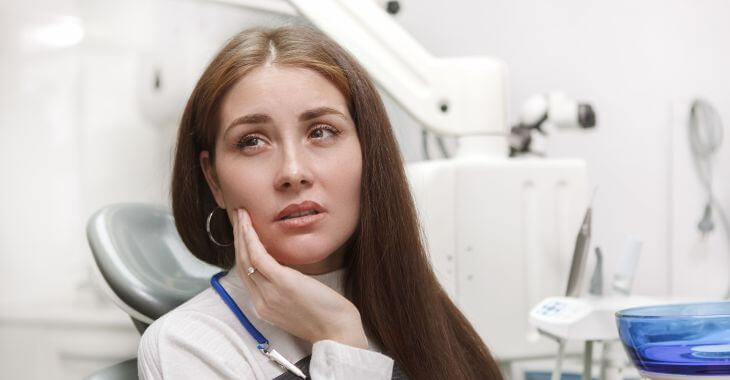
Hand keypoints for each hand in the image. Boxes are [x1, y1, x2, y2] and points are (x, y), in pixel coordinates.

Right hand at [231, 208, 367, 348]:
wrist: (338, 331)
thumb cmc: (325, 315)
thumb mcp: (298, 301)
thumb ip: (285, 286)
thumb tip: (284, 266)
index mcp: (264, 305)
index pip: (245, 273)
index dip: (240, 249)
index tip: (241, 230)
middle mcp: (261, 300)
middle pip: (241, 263)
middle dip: (237, 237)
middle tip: (237, 216)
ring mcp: (269, 293)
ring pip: (245, 258)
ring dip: (241, 233)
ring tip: (241, 214)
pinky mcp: (282, 283)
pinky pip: (258, 257)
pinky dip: (251, 239)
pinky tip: (249, 225)